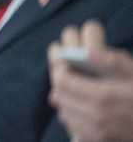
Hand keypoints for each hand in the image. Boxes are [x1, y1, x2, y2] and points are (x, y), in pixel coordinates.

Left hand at [48, 20, 132, 141]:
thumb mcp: (131, 74)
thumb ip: (110, 61)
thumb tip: (86, 52)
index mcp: (103, 95)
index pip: (62, 80)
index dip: (61, 70)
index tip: (68, 66)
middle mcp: (96, 115)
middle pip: (59, 96)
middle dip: (62, 85)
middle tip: (71, 78)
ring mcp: (96, 130)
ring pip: (63, 112)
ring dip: (66, 101)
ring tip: (79, 93)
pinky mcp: (96, 140)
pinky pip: (72, 127)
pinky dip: (74, 117)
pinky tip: (85, 109)